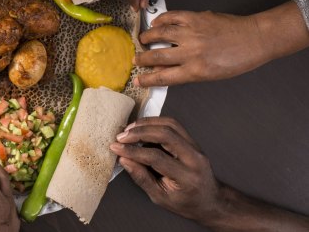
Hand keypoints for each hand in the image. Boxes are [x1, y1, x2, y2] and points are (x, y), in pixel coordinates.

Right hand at [109, 117, 223, 222]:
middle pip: (166, 134)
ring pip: (170, 124)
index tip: (116, 148)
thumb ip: (141, 178)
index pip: (156, 157)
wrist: (209, 200)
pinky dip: (155, 123)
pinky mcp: (192, 141)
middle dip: (139, 133)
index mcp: (186, 177)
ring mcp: (196, 147)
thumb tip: (124, 159)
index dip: (133, 151)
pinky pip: (174, 125)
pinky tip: (142, 127)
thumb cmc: (185, 203)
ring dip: (146, 124)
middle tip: (121, 136)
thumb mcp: (160, 197)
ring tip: (129, 129)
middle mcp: (194, 158)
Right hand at [132, 10, 267, 86]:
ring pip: (160, 34)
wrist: (255, 39)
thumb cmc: (237, 60)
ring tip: (142, 39)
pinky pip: (172, 17)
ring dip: (148, 36)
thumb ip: (186, 72)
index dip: (147, 79)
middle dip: (142, 58)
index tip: (138, 80)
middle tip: (135, 59)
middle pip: (157, 56)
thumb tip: (164, 70)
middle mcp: (191, 52)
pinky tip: (156, 23)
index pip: (163, 77)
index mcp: (196, 71)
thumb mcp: (210, 74)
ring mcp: (193, 33)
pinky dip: (161, 20)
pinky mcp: (196, 18)